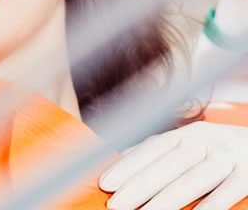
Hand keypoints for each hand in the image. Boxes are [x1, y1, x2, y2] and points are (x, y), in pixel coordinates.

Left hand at [100, 121, 247, 209]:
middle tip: (116, 204)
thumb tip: (118, 163)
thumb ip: (157, 154)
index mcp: (187, 134)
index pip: (153, 148)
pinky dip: (212, 204)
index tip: (106, 184)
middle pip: (170, 163)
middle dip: (141, 185)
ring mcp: (230, 157)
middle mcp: (207, 141)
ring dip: (169, 198)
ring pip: (197, 177)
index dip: (129, 165)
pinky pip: (230, 190)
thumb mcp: (188, 146)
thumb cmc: (216, 152)